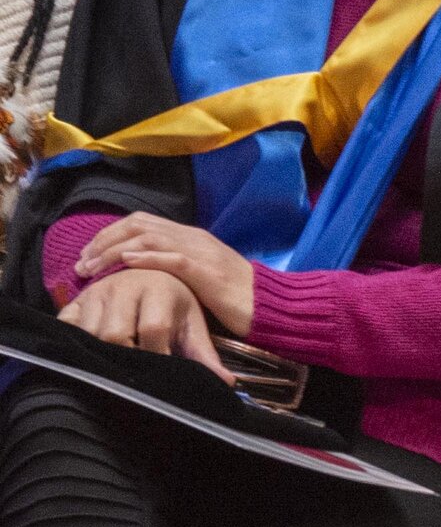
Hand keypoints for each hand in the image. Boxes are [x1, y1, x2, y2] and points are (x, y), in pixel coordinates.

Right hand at [57, 265, 222, 378]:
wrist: (147, 273)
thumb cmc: (172, 303)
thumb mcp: (191, 323)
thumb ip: (204, 353)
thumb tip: (227, 382)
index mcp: (158, 289)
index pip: (153, 328)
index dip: (158, 354)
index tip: (162, 370)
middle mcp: (123, 287)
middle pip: (115, 334)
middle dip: (125, 356)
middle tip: (135, 368)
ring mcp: (97, 293)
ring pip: (89, 332)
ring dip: (100, 353)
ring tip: (116, 363)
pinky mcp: (77, 299)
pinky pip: (66, 324)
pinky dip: (74, 341)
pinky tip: (90, 352)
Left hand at [74, 214, 254, 339]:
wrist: (272, 305)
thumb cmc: (235, 296)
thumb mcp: (200, 274)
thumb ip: (175, 264)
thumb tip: (140, 267)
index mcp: (191, 236)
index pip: (140, 221)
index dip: (108, 234)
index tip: (88, 255)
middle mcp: (193, 237)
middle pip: (137, 224)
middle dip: (103, 241)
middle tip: (82, 263)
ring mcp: (201, 252)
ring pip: (148, 237)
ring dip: (114, 251)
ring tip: (93, 268)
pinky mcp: (208, 272)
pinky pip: (173, 258)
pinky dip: (147, 257)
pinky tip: (127, 263)